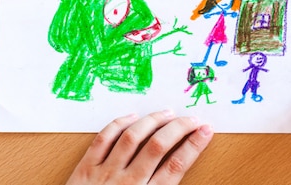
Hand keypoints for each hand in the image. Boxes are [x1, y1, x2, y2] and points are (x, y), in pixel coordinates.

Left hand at [66, 110, 213, 184]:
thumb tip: (176, 173)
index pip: (176, 167)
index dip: (193, 146)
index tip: (205, 131)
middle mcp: (128, 184)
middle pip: (158, 146)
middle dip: (179, 128)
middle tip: (192, 118)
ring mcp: (105, 175)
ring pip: (132, 137)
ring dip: (152, 121)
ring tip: (167, 113)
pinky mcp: (84, 170)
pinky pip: (103, 140)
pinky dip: (118, 125)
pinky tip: (132, 117)